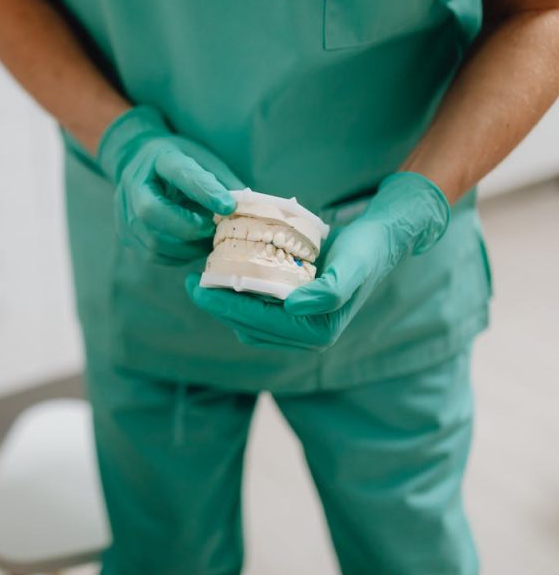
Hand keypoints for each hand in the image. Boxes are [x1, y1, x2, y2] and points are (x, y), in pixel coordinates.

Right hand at [98, 106, 243, 263]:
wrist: (138, 160)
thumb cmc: (179, 160)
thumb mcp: (203, 158)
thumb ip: (224, 182)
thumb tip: (250, 208)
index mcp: (159, 158)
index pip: (180, 173)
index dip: (205, 191)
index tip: (229, 206)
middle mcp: (134, 184)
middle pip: (151, 212)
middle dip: (188, 227)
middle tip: (214, 230)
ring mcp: (124, 211)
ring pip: (152, 240)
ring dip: (186, 247)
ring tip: (207, 240)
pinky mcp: (125, 234)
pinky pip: (153, 254)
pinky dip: (178, 256)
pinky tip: (192, 246)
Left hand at [185, 172, 450, 349]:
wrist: (383, 238)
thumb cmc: (367, 250)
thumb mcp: (353, 265)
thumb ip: (330, 290)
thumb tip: (293, 307)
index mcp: (318, 331)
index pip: (257, 323)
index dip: (223, 307)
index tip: (197, 286)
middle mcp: (309, 336)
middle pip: (247, 326)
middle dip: (217, 306)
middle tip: (190, 281)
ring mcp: (302, 326)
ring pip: (249, 323)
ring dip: (225, 303)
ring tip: (203, 278)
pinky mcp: (296, 312)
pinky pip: (257, 312)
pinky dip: (239, 297)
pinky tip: (225, 275)